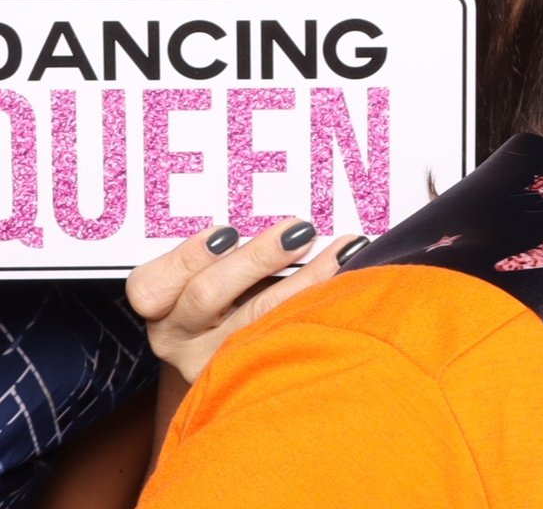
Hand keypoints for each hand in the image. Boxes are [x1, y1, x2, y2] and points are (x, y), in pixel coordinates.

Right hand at [126, 216, 365, 385]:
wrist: (226, 349)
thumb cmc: (216, 286)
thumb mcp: (203, 266)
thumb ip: (223, 244)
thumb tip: (277, 211)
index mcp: (157, 305)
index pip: (150, 288)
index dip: (188, 257)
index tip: (228, 231)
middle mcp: (176, 339)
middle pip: (207, 297)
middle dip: (257, 259)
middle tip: (300, 230)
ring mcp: (209, 364)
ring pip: (252, 322)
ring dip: (301, 281)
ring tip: (338, 253)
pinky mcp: (244, 377)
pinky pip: (281, 342)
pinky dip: (316, 307)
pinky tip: (344, 286)